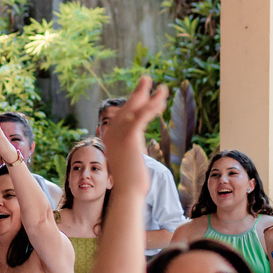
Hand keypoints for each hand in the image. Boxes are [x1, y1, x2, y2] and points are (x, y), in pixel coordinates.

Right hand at [101, 75, 168, 194]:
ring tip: (162, 87)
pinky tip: (161, 100)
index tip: (144, 97)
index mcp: (111, 140)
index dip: (133, 105)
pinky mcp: (129, 137)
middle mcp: (112, 134)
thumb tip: (135, 156)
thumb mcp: (129, 164)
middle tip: (147, 79)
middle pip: (126, 108)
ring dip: (149, 96)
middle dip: (138, 93)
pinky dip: (152, 106)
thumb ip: (130, 154)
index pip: (122, 117)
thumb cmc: (131, 184)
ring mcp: (119, 135)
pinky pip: (142, 116)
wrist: (128, 193)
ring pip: (135, 109)